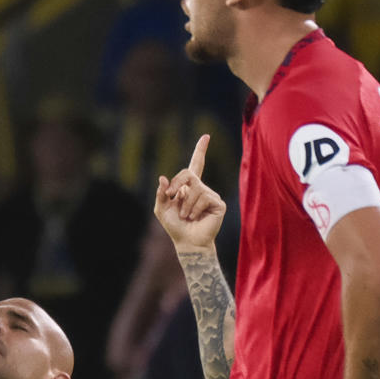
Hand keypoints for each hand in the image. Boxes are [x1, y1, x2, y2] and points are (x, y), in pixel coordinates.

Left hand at [153, 134, 225, 250]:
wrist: (188, 242)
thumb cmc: (175, 226)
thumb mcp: (161, 209)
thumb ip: (161, 194)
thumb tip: (163, 178)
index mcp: (189, 187)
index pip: (196, 164)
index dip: (200, 150)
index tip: (206, 136)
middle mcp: (201, 188)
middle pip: (188, 174)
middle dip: (176, 184)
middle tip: (172, 197)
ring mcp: (211, 195)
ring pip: (195, 188)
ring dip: (185, 204)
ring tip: (186, 216)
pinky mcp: (218, 203)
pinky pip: (203, 198)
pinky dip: (194, 209)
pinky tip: (195, 217)